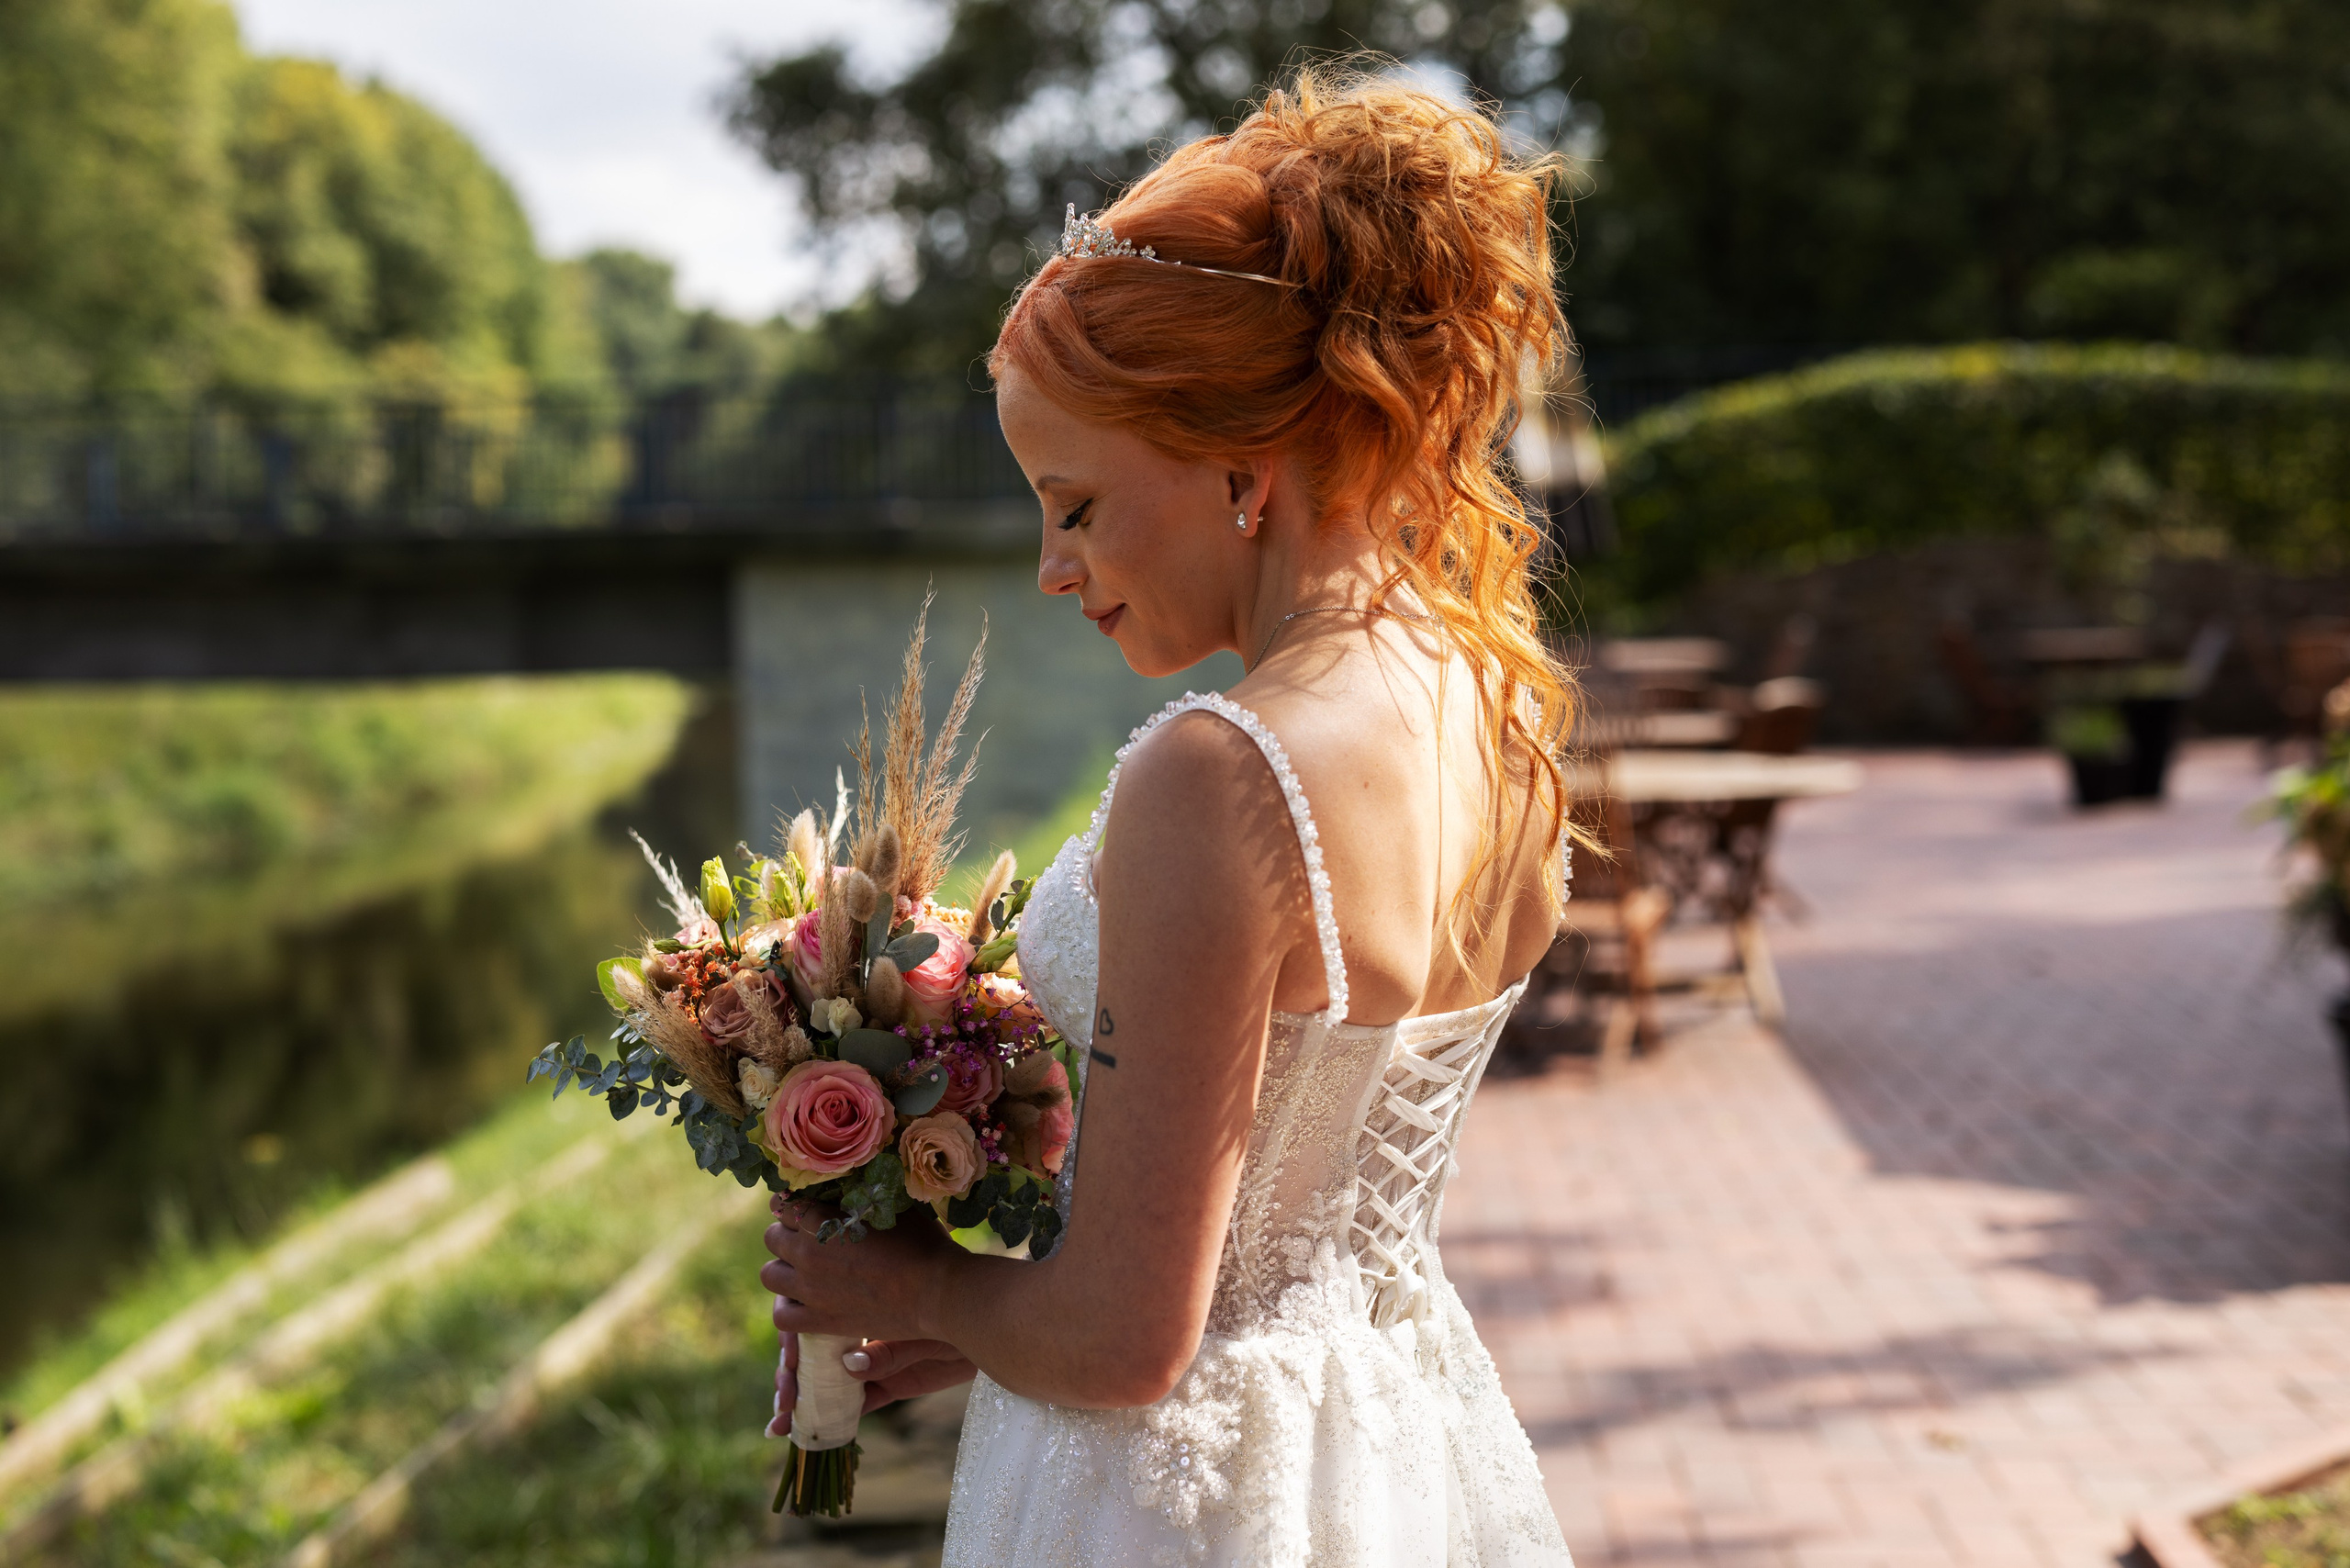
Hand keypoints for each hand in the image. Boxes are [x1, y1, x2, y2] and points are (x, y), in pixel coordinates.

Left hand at [760, 1199, 960, 1343]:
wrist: (936, 1291)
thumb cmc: (921, 1243)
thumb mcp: (890, 1206)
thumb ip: (860, 1196)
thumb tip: (847, 1183)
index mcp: (823, 1222)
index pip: (784, 1205)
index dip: (789, 1203)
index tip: (800, 1206)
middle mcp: (808, 1254)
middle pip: (772, 1238)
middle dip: (785, 1233)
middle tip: (806, 1236)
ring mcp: (811, 1291)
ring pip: (769, 1275)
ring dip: (782, 1268)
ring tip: (801, 1268)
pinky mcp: (820, 1321)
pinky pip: (782, 1316)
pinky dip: (787, 1307)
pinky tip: (802, 1301)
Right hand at [767, 1328, 977, 1434]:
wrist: (991, 1321)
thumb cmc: (956, 1308)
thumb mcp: (920, 1328)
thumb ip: (887, 1348)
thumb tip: (850, 1365)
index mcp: (857, 1302)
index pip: (811, 1317)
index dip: (794, 1341)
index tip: (788, 1361)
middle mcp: (857, 1329)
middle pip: (810, 1353)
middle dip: (791, 1376)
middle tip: (785, 1401)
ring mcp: (870, 1360)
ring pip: (824, 1382)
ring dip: (801, 1400)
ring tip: (782, 1421)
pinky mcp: (886, 1387)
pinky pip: (852, 1406)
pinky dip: (827, 1420)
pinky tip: (800, 1431)